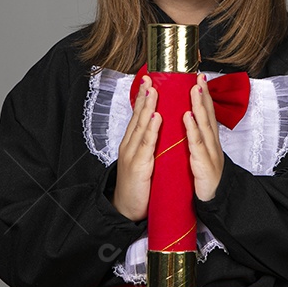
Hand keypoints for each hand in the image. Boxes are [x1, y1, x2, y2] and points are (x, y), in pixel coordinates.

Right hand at [112, 75, 159, 220]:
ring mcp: (132, 154)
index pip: (138, 115)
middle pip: (137, 116)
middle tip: (149, 77)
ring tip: (153, 90)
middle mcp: (130, 145)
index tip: (149, 80)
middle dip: (144, 96)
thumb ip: (150, 144)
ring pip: (140, 126)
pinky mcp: (138, 166)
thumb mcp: (144, 160)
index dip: (143, 97)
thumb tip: (161, 129)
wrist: (126, 209)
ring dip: (147, 106)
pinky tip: (155, 117)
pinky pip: (146, 145)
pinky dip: (150, 129)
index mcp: (132, 143)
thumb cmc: (138, 185)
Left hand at [185, 73, 224, 201]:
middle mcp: (212, 143)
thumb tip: (187, 121)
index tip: (199, 78)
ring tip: (194, 89)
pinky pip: (197, 144)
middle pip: (208, 114)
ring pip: (205, 125)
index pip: (207, 113)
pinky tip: (188, 117)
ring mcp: (210, 152)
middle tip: (199, 77)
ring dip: (199, 106)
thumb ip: (196, 138)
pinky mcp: (204, 164)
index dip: (204, 96)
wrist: (214, 201)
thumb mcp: (200, 154)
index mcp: (209, 140)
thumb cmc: (204, 178)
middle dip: (203, 95)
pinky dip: (193, 129)